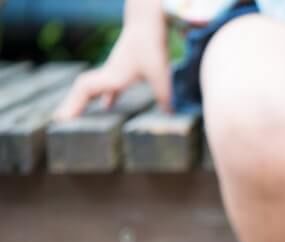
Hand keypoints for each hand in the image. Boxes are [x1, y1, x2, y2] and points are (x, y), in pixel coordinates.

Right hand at [54, 21, 170, 120]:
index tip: (61, 119)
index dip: (73, 103)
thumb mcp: (160, 72)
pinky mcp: (122, 69)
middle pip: (82, 90)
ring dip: (84, 100)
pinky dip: (104, 96)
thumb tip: (169, 115)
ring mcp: (113, 71)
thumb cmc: (151, 45)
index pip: (85, 90)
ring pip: (93, 87)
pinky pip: (108, 85)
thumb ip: (164, 94)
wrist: (147, 22)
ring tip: (76, 116)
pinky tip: (106, 107)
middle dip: (71, 104)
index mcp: (113, 76)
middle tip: (60, 122)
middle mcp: (108, 74)